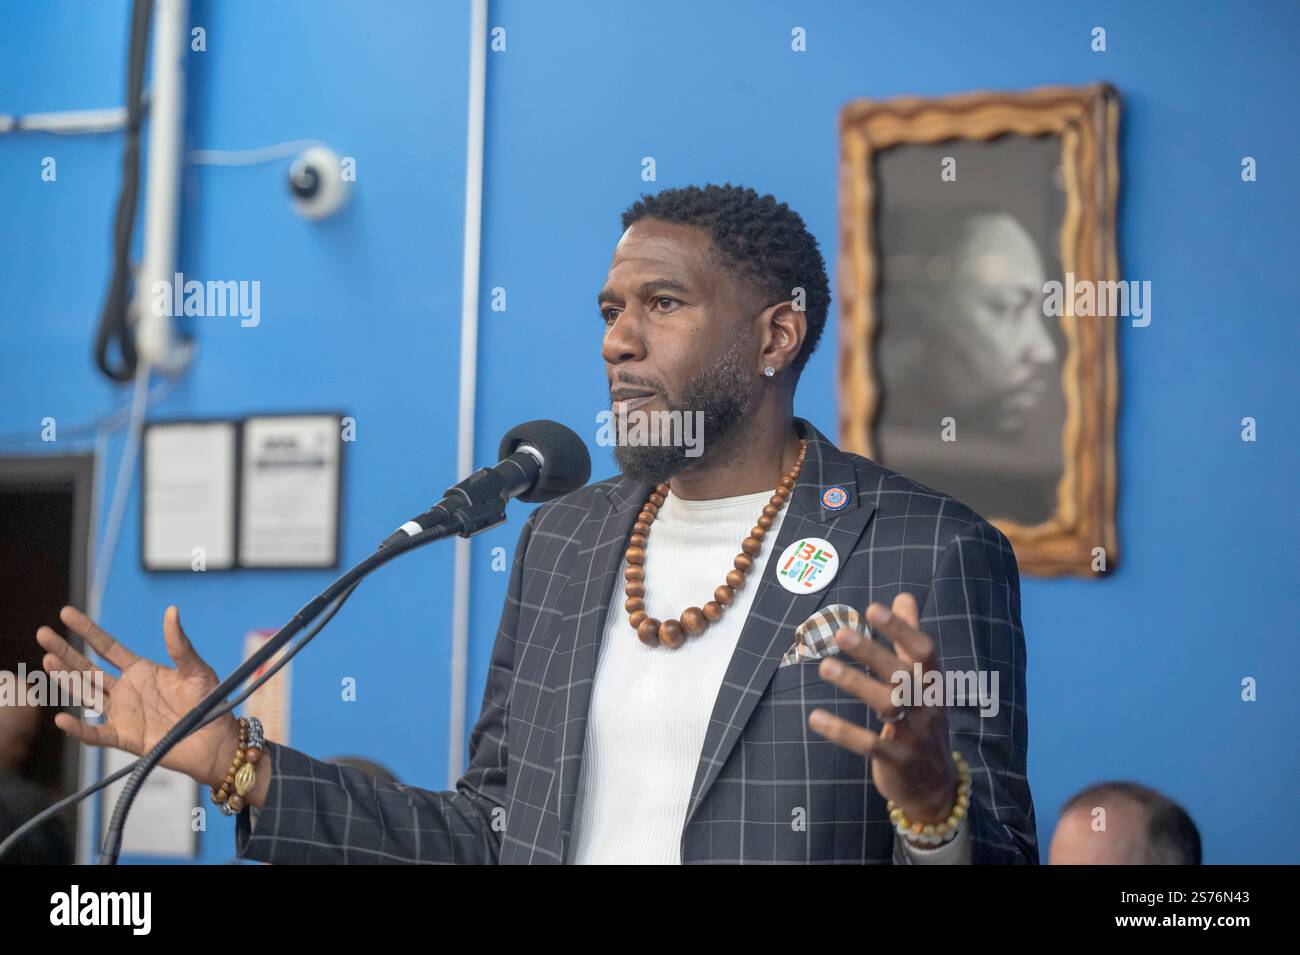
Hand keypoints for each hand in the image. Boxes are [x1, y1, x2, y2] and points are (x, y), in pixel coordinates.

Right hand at [36, 605, 239, 787]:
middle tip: (43, 633)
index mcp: (141, 671)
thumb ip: (179, 644)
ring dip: (66, 680)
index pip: (107, 647)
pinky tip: (62, 719)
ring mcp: (123, 713)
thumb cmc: (210, 702)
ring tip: (47, 660)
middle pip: (88, 668)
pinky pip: (96, 733)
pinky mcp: (126, 737)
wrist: (218, 740)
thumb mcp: (196, 669)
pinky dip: (79, 729)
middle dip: (66, 651)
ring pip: (86, 694)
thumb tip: (171, 611)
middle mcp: (126, 690)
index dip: (87, 631)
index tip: (66, 614)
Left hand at [807, 593, 956, 825]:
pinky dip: (842, 731)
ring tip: (824, 667)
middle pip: (901, 673)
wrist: (935, 786)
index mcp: (933, 683)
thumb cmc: (923, 720)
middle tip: (840, 633)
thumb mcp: (922, 681)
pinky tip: (815, 717)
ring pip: (886, 704)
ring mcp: (914, 734)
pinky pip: (868, 743)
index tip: (873, 608)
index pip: (923, 651)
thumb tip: (904, 596)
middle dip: (872, 652)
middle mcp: (927, 705)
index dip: (900, 629)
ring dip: (855, 684)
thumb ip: (909, 639)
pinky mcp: (896, 759)